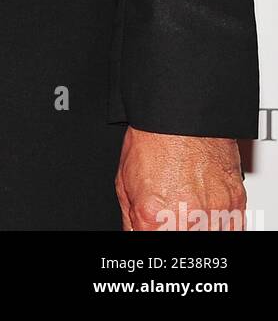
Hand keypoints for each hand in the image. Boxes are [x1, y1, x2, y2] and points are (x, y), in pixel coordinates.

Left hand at [115, 126, 245, 229]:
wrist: (181, 113)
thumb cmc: (152, 140)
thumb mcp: (124, 180)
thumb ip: (131, 219)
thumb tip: (136, 234)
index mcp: (152, 216)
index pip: (152, 246)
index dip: (151, 234)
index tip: (152, 228)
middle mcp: (185, 219)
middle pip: (180, 242)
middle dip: (171, 229)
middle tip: (169, 214)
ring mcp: (213, 213)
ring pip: (207, 238)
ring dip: (196, 227)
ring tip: (187, 208)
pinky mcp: (234, 204)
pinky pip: (230, 229)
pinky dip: (218, 224)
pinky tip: (206, 210)